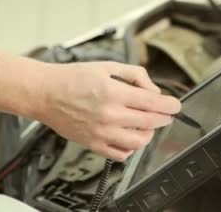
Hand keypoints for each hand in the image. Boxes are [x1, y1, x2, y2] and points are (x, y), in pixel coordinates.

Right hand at [35, 61, 180, 161]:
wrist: (44, 93)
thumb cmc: (72, 78)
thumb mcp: (107, 66)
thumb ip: (135, 75)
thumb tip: (153, 90)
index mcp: (114, 92)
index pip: (152, 103)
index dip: (170, 105)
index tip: (176, 105)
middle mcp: (109, 114)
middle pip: (149, 122)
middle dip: (164, 118)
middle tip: (167, 115)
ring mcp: (101, 132)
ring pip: (138, 141)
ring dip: (149, 134)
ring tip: (147, 125)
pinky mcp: (92, 144)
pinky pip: (120, 154)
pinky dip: (130, 148)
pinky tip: (130, 137)